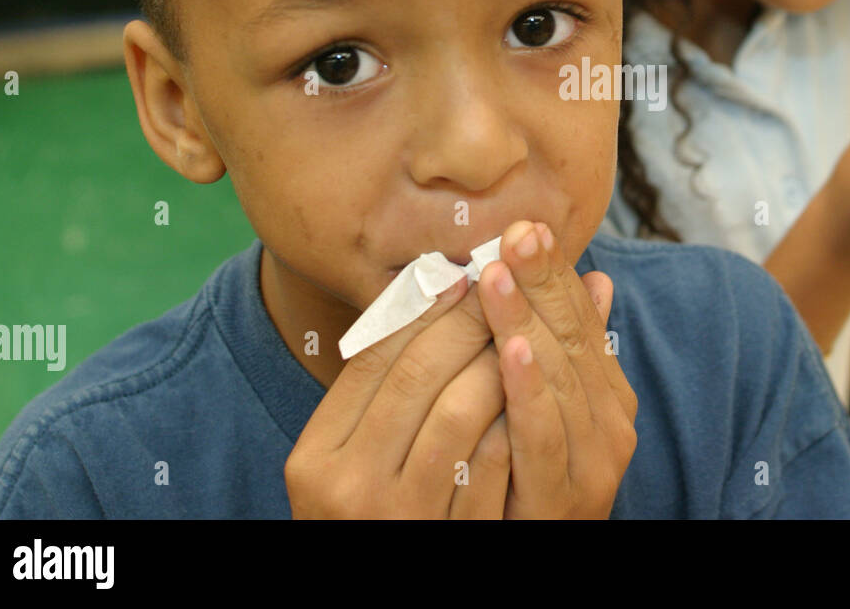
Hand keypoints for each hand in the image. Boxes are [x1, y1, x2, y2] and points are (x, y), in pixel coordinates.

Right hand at [284, 278, 511, 517]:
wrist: (386, 594)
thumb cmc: (377, 514)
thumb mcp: (355, 457)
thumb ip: (380, 386)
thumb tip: (433, 284)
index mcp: (315, 459)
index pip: (373, 358)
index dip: (424, 308)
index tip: (462, 272)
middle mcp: (346, 488)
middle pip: (417, 374)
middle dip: (469, 320)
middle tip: (505, 282)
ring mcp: (398, 517)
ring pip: (459, 410)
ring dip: (497, 360)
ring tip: (520, 327)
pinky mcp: (450, 539)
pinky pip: (492, 462)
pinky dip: (516, 416)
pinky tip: (534, 387)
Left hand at [477, 220, 637, 518]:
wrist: (533, 551)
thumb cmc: (531, 477)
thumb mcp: (554, 408)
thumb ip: (568, 350)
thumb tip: (597, 280)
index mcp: (608, 395)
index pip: (581, 320)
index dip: (553, 273)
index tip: (524, 225)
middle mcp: (611, 423)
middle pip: (573, 339)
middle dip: (541, 283)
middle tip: (514, 233)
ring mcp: (592, 461)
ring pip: (559, 379)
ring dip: (526, 321)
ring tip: (498, 276)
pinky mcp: (562, 496)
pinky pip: (542, 434)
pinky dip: (528, 389)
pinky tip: (509, 349)